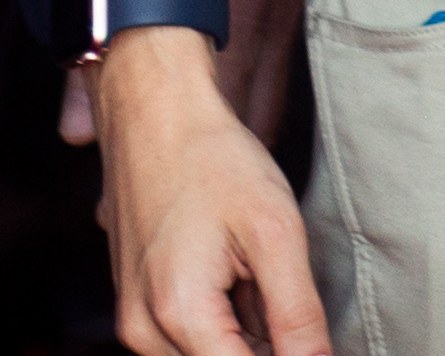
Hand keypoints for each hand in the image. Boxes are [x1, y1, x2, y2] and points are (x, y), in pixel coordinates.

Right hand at [92, 31, 319, 355]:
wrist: (153, 111)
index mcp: (179, 315)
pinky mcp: (136, 307)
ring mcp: (134, 321)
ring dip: (244, 334)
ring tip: (253, 271)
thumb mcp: (274, 232)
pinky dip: (223, 319)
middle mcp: (144, 332)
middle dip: (266, 343)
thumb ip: (297, 315)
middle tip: (275, 281)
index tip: (310, 332)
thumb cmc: (211, 158)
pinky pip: (186, 339)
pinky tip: (234, 271)